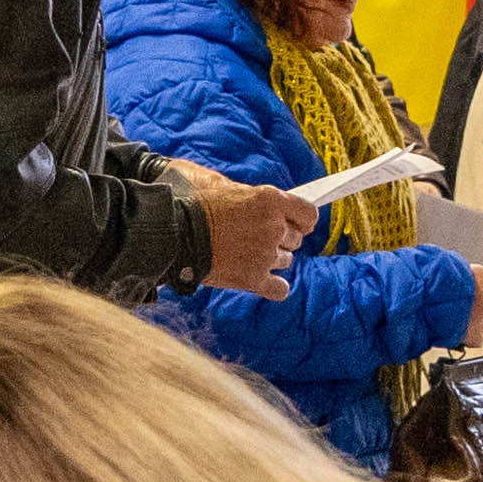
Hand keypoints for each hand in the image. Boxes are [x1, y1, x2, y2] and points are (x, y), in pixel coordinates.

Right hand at [182, 170, 316, 298]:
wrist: (174, 234)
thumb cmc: (197, 210)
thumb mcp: (232, 193)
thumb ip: (261, 204)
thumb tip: (281, 215)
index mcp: (270, 200)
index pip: (309, 215)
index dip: (303, 222)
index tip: (297, 226)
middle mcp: (273, 227)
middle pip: (296, 240)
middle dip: (281, 240)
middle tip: (256, 239)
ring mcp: (264, 254)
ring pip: (285, 261)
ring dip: (270, 259)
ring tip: (245, 254)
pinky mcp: (253, 278)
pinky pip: (279, 289)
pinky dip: (275, 288)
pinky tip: (266, 283)